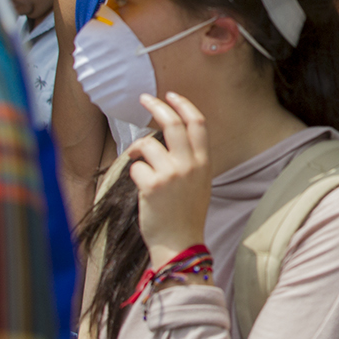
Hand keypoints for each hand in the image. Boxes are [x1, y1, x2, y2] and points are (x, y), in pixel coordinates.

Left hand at [127, 92, 210, 268]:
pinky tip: (142, 188)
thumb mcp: (199, 183)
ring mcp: (171, 174)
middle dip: (156, 106)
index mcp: (204, 162)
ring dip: (137, 149)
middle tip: (144, 99)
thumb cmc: (186, 214)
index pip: (198, 123)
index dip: (184, 105)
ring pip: (148, 144)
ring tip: (136, 159)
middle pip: (172, 123)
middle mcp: (190, 164)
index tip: (171, 95)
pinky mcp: (152, 185)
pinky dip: (135, 174)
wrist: (180, 242)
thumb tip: (165, 137)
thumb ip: (189, 159)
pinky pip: (136, 167)